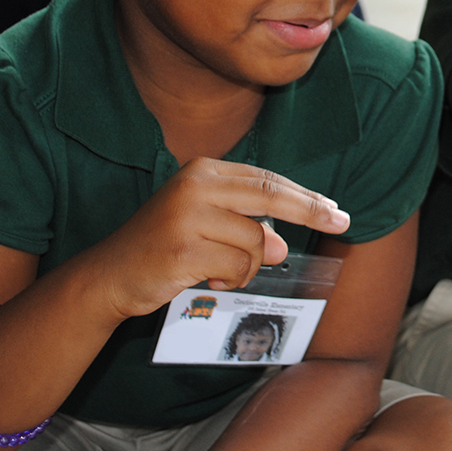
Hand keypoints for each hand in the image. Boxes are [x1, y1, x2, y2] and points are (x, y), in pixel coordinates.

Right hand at [90, 158, 349, 319]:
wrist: (110, 274)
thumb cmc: (165, 246)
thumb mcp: (210, 226)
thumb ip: (249, 226)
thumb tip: (282, 246)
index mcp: (204, 171)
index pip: (267, 180)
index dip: (305, 196)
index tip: (335, 208)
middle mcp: (196, 185)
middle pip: (271, 196)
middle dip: (311, 211)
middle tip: (341, 223)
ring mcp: (187, 216)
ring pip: (256, 241)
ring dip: (249, 265)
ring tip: (220, 271)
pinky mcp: (182, 248)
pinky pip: (236, 266)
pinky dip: (231, 279)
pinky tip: (207, 280)